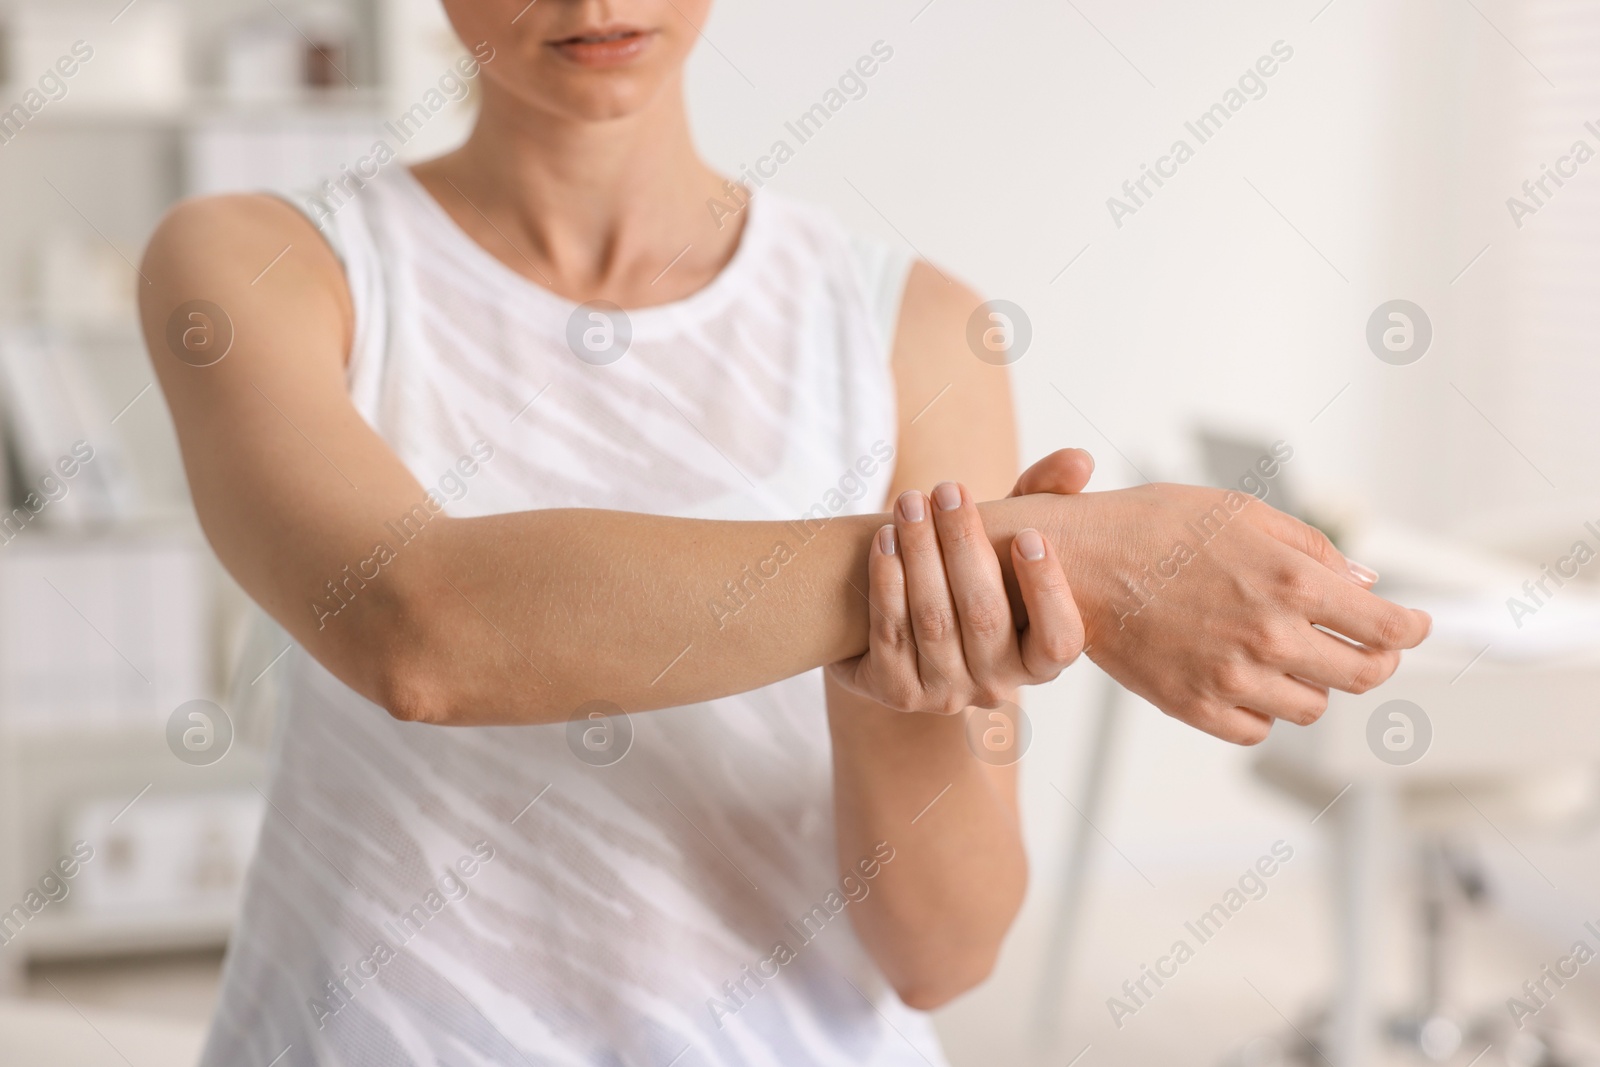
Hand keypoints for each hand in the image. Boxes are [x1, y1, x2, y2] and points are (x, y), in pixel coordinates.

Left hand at [828, 476, 1084, 715]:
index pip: (1059, 639)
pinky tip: (883, 539)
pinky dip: (886, 582)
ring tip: (910, 503)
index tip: (1028, 535)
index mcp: (1041, 658)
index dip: (1046, 591)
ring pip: (932, 621)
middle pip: (984, 617)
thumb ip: (1047, 495)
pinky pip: (890, 634)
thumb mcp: (1010, 535)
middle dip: (963, 546)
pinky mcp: (897, 692)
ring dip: (919, 553)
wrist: (905, 620)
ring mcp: (946, 694)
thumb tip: (1079, 461)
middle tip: (947, 490)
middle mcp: (999, 684)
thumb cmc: (974, 571)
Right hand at [1009, 479, 1430, 744]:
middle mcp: (1270, 635)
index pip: (1387, 628)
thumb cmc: (1153, 526)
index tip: (1416, 628)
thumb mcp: (1243, 513)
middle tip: (1367, 649)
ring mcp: (1232, 677)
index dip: (1413, 630)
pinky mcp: (1195, 706)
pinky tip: (1248, 679)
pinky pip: (1257, 728)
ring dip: (1313, 684)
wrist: (1076, 562)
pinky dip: (1263, 710)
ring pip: (1311, 707)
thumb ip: (1314, 549)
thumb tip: (1365, 586)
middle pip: (1363, 676)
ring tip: (1290, 657)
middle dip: (1376, 661)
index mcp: (1291, 580)